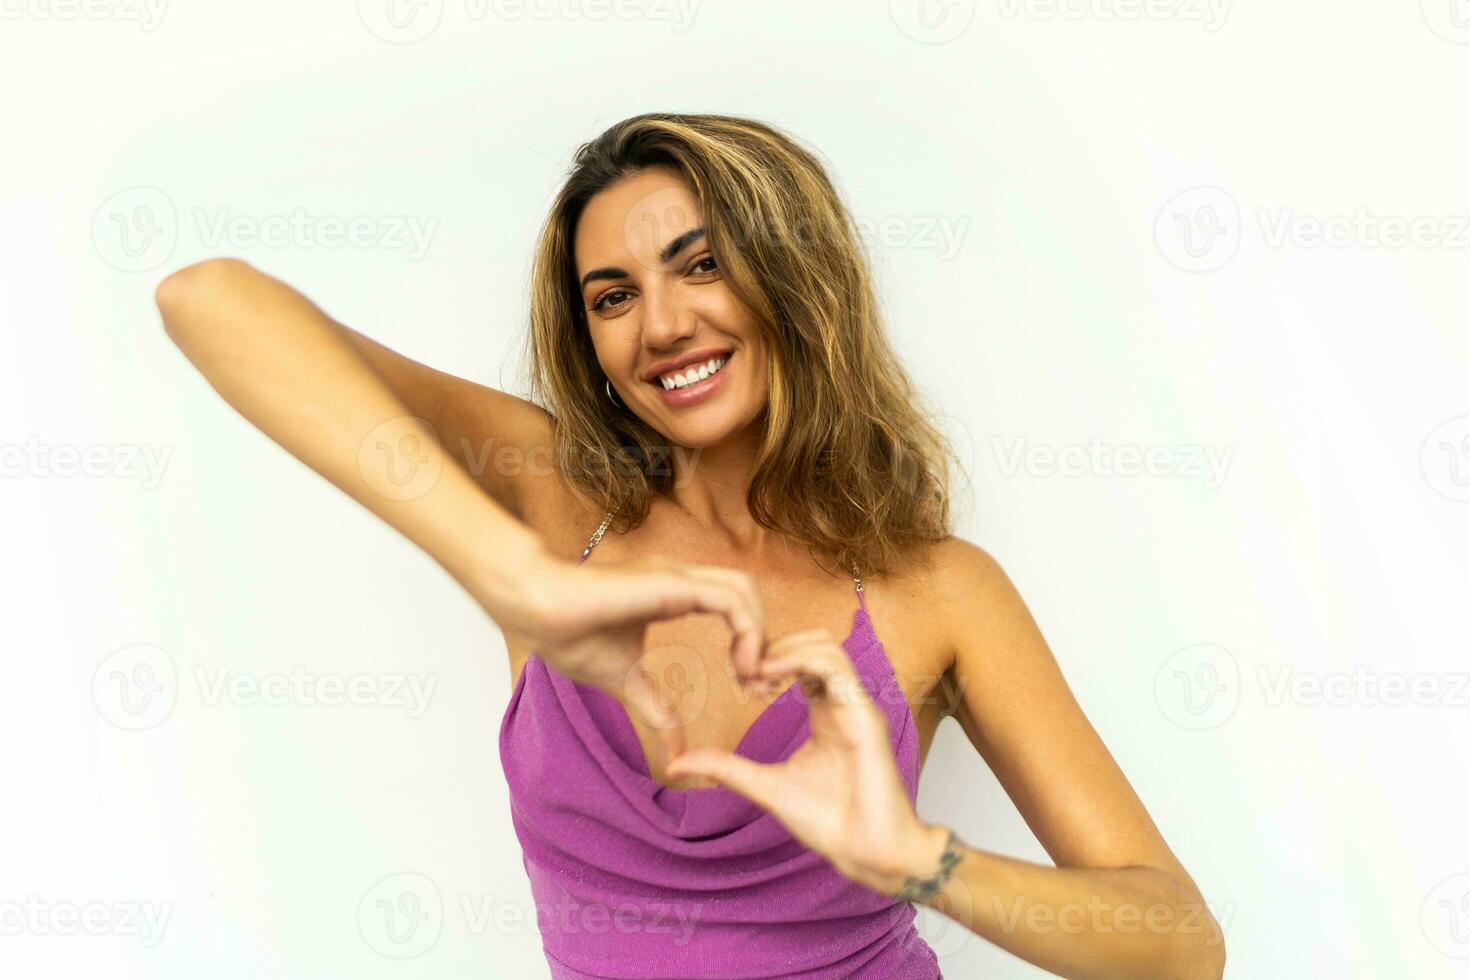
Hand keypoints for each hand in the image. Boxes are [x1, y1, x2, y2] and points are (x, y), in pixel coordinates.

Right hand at [507, 549, 768, 767]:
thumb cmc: (567, 635)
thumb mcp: (625, 681)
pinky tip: (741, 668)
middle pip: (747, 595)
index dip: (747, 643)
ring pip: (745, 591)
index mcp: (671, 594)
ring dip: (759, 635)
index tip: (746, 686)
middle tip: (759, 686)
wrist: (535, 609)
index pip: (730, 606)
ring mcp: (677, 576)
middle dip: (763, 639)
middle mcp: (680, 580)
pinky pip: (731, 600)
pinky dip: (748, 632)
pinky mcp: (674, 583)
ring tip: (750, 679)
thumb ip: (654, 708)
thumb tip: (677, 753)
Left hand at [663, 628, 951, 896]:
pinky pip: (836, 667)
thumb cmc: (829, 823)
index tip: (738, 678)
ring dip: (785, 649)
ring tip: (754, 671)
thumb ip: (726, 768)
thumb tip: (676, 765)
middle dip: (776, 644)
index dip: (767, 658)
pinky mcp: (865, 715)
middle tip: (743, 670)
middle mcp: (843, 703)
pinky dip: (800, 660)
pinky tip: (769, 675)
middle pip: (816, 642)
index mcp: (825, 713)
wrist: (866, 852)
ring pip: (827, 646)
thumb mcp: (764, 786)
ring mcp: (856, 706)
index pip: (802, 661)